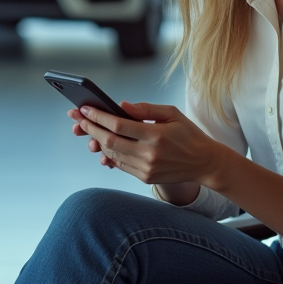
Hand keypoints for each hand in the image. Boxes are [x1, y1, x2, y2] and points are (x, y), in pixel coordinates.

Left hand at [70, 101, 222, 186]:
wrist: (204, 163)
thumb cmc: (189, 134)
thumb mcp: (172, 114)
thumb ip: (146, 109)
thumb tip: (121, 105)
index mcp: (156, 135)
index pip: (118, 125)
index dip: (98, 117)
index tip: (85, 109)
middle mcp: (149, 154)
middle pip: (110, 141)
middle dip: (91, 129)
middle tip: (79, 119)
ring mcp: (146, 168)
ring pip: (112, 154)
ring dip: (97, 142)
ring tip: (88, 131)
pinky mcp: (146, 178)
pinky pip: (121, 165)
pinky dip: (110, 154)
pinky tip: (103, 144)